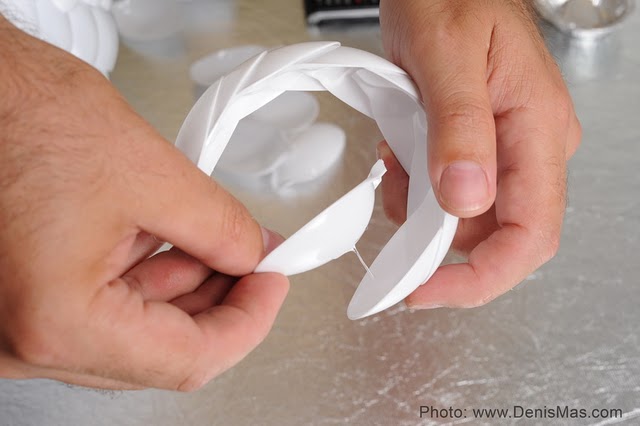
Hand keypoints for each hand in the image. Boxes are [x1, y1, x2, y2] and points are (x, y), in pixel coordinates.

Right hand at [0, 17, 287, 389]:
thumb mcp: (149, 172)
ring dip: (187, 289)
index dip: (249, 322)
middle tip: (257, 263)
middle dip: (222, 303)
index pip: (187, 359)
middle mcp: (23, 343)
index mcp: (56, 322)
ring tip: (217, 241)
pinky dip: (148, 282)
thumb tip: (253, 256)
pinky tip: (174, 244)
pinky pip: (102, 312)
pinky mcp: (21, 303)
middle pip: (161, 353)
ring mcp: (16, 329)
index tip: (273, 286)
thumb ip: (219, 227)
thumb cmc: (18, 116)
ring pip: (134, 334)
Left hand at [378, 0, 580, 307]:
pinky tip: (399, 154)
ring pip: (464, 215)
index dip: (481, 278)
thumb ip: (458, 130)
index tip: (425, 291)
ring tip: (394, 161)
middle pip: (495, 233)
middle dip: (437, 238)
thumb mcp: (445, 55)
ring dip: (419, 207)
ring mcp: (504, 147)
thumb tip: (466, 202)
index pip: (531, 234)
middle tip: (395, 204)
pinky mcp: (476, 144)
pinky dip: (415, 187)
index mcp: (536, 129)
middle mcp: (530, 146)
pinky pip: (448, 190)